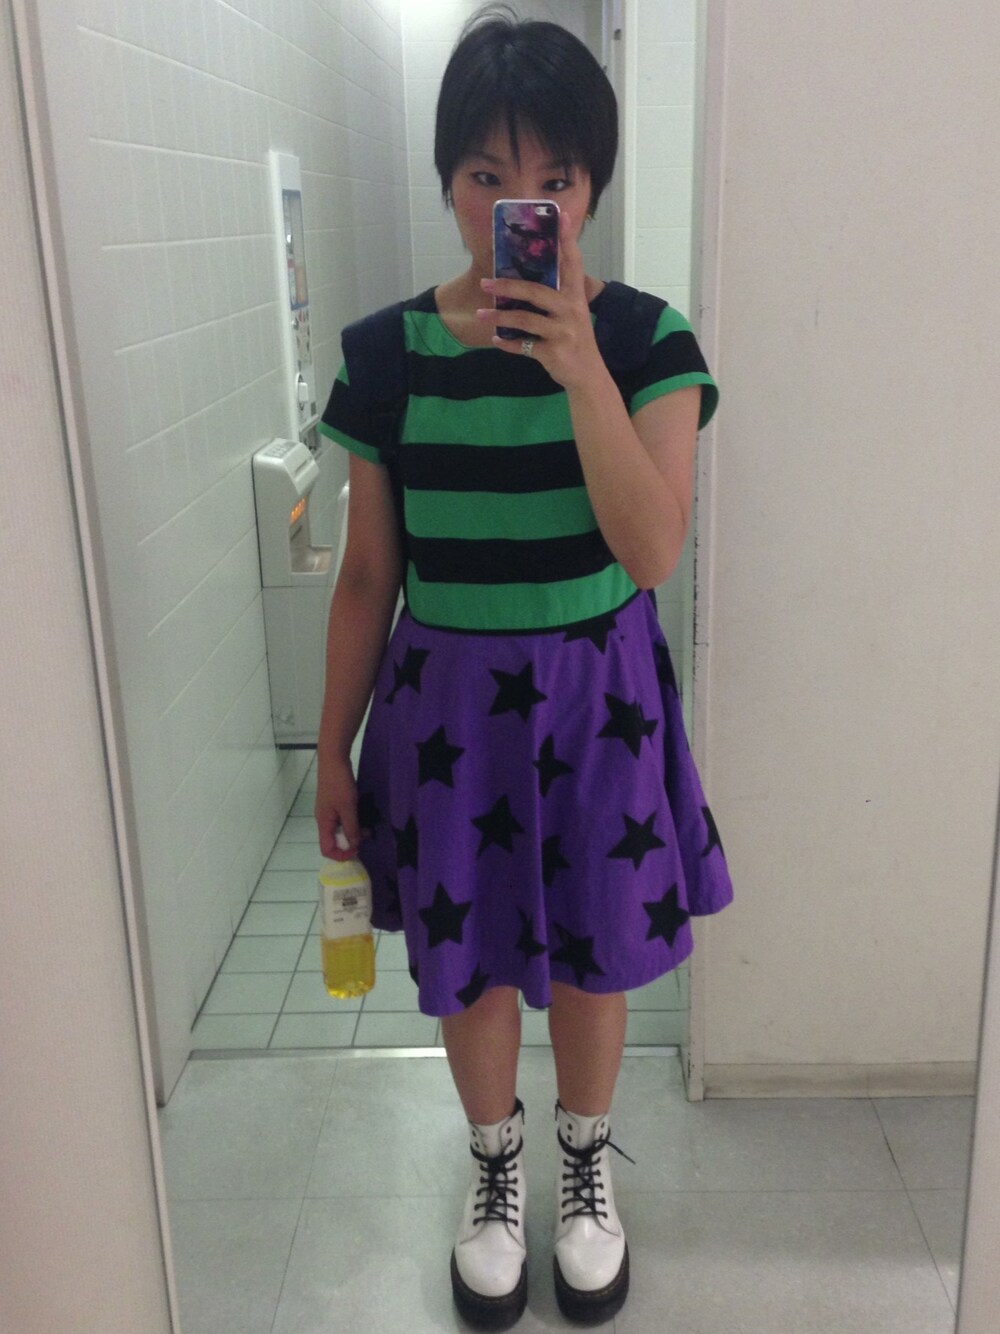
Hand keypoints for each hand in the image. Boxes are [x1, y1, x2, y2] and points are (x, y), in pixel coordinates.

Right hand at [314, 752, 364, 859]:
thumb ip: (351, 827)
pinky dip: (353, 822)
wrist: (333, 759)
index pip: (326, 849)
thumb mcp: (348, 806)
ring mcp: (329, 811)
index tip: (357, 850)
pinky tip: (363, 816)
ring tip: (368, 827)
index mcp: (324, 822)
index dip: (341, 855)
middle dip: (351, 842)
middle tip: (367, 836)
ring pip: (340, 829)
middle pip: (334, 840)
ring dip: (354, 831)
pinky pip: (343, 819)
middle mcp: (324, 819)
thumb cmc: (339, 783)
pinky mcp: (335, 803)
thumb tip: (353, 845)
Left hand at [477, 210, 604, 390]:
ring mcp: (563, 333)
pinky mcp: (554, 353)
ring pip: (525, 320)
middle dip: (507, 286)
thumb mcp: (573, 315)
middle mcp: (571, 311)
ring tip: (481, 316)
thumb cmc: (575, 341)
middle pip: (536, 292)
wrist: (588, 376)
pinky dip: (508, 344)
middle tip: (485, 283)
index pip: (572, 262)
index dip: (567, 239)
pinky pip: (524, 346)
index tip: (561, 215)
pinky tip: (496, 340)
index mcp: (575, 297)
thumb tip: (524, 280)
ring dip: (499, 318)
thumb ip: (556, 296)